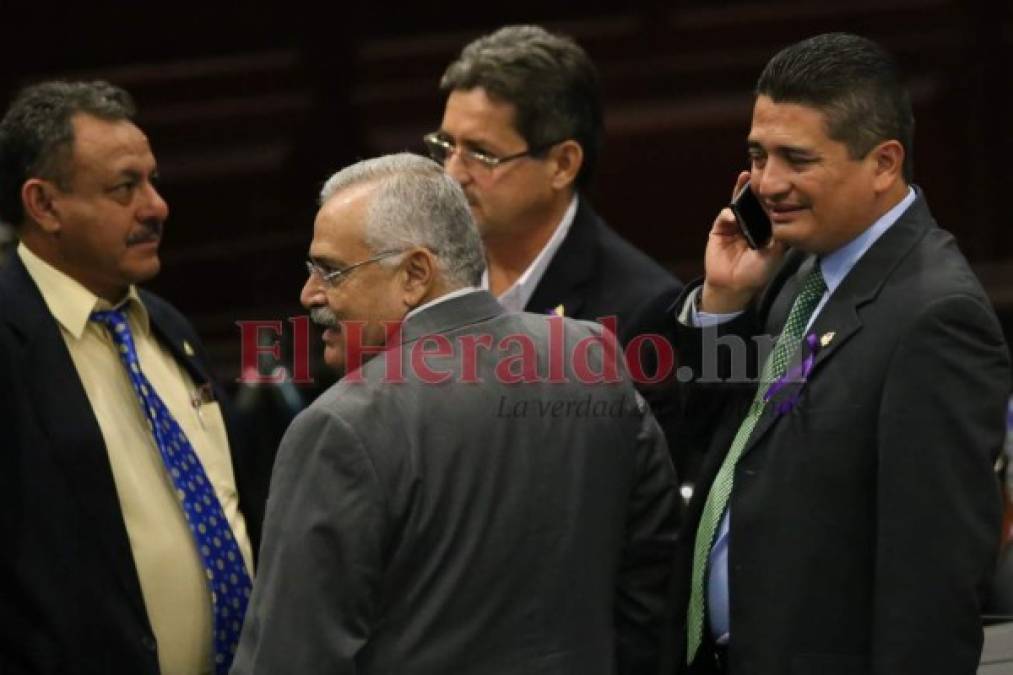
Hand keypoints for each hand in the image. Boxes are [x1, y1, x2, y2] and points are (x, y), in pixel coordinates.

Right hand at [700, 172, 786, 312]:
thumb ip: (780, 238)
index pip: (770, 208)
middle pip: (754, 202)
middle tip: (762, 172)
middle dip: (757, 188)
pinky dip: (728, 213)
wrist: (732, 286)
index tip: (781, 183)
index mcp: (765, 229)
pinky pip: (724, 216)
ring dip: (741, 191)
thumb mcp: (773, 255)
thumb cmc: (755, 273)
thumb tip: (791, 218)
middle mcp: (750, 224)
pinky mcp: (720, 230)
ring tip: (746, 177)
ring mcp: (734, 226)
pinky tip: (733, 214)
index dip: (774, 197)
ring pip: (738, 204)